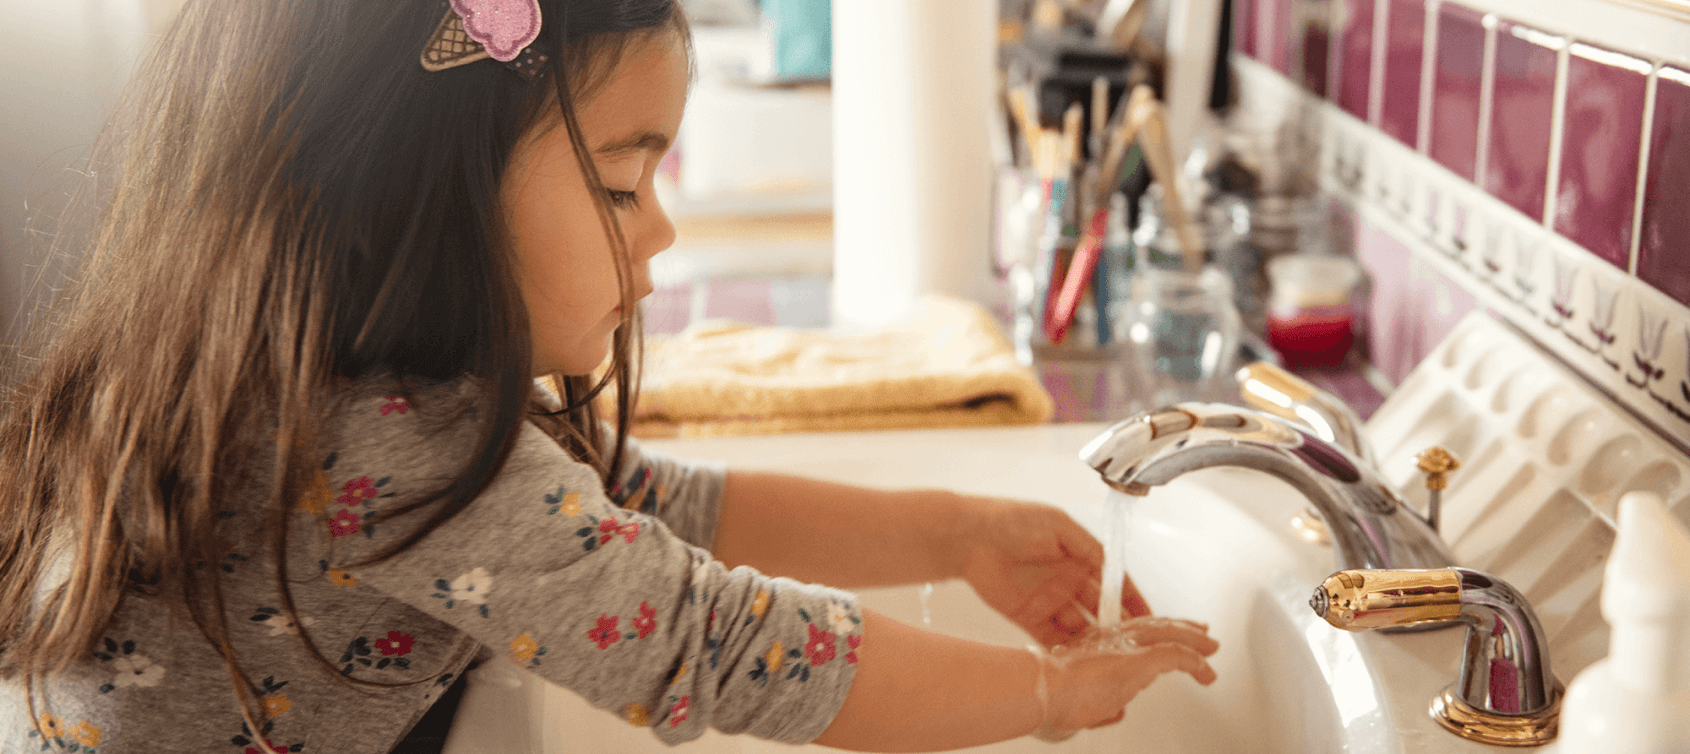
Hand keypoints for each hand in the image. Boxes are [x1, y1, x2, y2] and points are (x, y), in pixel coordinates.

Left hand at [956, 496, 1150, 645]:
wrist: (966, 536)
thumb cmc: (1009, 520)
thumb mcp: (1056, 524)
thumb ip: (1086, 544)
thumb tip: (1112, 561)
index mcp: (1078, 556)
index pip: (1113, 581)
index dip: (1131, 599)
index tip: (1148, 618)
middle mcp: (1067, 580)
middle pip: (1099, 608)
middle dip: (1116, 626)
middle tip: (1132, 646)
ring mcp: (1048, 599)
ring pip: (1078, 626)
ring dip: (1092, 642)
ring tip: (1108, 659)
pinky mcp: (1027, 615)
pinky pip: (1050, 637)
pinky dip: (1063, 651)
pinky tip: (1077, 663)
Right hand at [1032, 617, 1219, 739]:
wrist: (1039, 692)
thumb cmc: (1044, 699)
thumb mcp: (1075, 706)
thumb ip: (1099, 708)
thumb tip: (1117, 712)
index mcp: (1091, 646)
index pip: (1129, 634)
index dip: (1150, 634)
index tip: (1163, 638)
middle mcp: (1108, 640)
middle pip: (1152, 627)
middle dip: (1178, 629)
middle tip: (1199, 633)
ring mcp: (1124, 647)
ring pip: (1167, 635)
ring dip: (1192, 641)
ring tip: (1211, 647)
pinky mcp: (1138, 659)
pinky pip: (1175, 655)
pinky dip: (1194, 662)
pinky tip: (1205, 670)